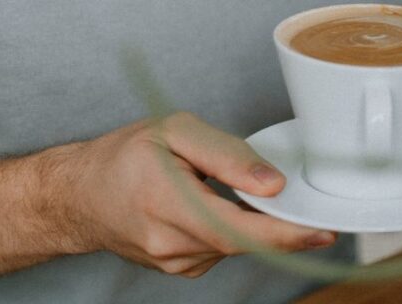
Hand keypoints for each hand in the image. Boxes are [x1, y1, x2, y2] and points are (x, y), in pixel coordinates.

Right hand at [56, 112, 335, 277]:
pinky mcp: (179, 268)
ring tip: (235, 190)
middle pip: (243, 240)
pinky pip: (222, 249)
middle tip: (309, 209)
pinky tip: (217, 207)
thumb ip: (228, 154)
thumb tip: (273, 184)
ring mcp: (173, 262)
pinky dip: (233, 229)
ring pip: (235, 244)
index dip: (284, 235)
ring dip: (251, 222)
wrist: (78, 195)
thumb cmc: (126, 155)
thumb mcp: (176, 131)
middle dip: (280, 225)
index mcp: (166, 201)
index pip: (237, 228)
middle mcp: (168, 242)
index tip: (322, 233)